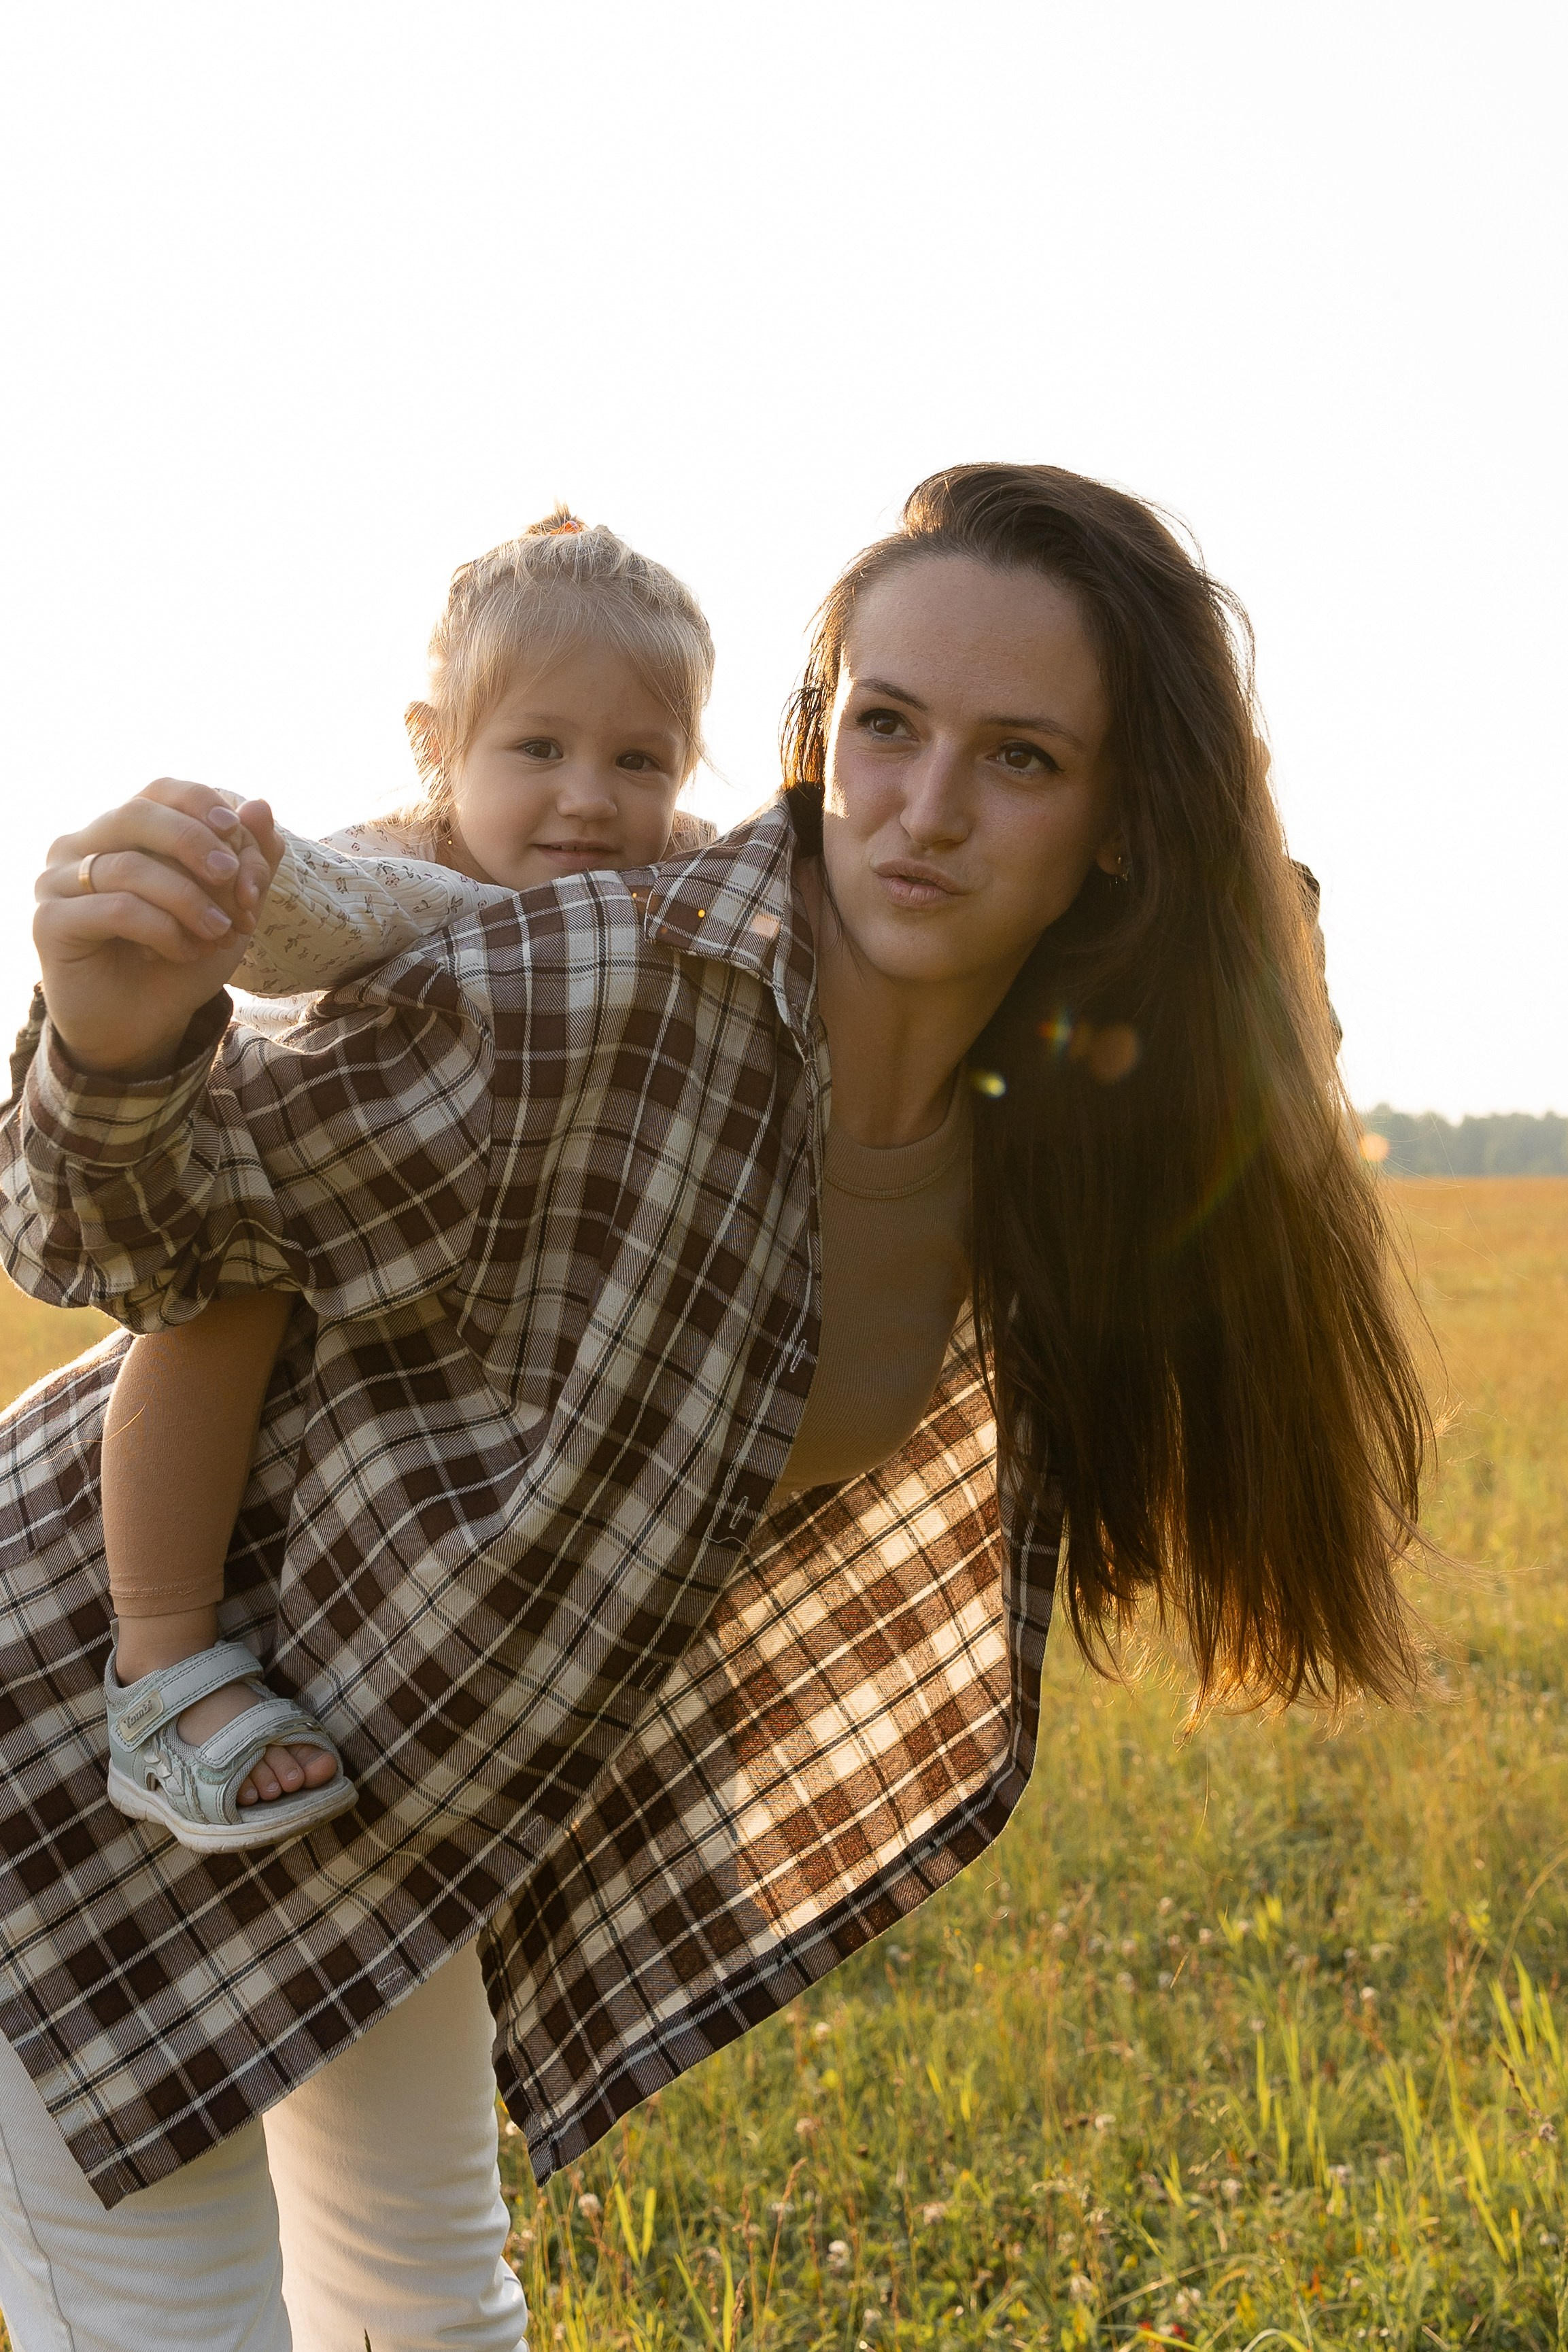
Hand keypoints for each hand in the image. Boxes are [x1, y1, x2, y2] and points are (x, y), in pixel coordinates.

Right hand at [33, 782, 284, 1078]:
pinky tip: (184, 952)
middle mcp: (82, 844)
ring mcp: (58, 880)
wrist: (147, 1023)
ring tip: (221, 931)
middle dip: (195, 844)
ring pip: (128, 864)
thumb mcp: (231, 908)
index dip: (204, 806)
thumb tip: (261, 804)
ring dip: (187, 899)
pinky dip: (162, 929)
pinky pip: (114, 909)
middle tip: (232, 879)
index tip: (238, 836)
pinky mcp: (49, 921)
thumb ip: (250, 859)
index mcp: (123, 830)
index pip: (161, 790)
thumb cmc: (184, 956)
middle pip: (138, 814)